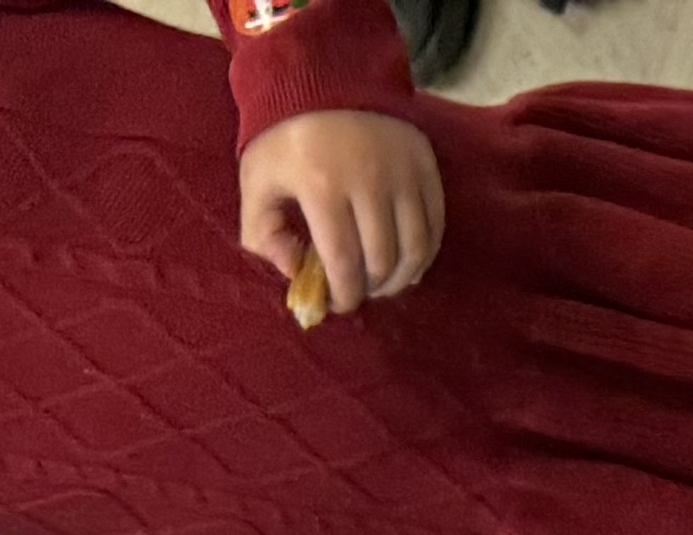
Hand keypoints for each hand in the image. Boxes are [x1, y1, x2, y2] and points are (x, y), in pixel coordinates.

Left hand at [240, 110, 444, 313]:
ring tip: (384, 282)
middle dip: (370, 287)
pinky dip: (424, 252)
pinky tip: (407, 261)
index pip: (343, 262)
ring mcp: (402, 171)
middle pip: (382, 260)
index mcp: (322, 185)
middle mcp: (369, 179)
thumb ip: (263, 235)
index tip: (336, 302)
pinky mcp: (425, 164)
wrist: (324, 76)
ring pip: (415, 248)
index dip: (343, 294)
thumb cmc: (285, 136)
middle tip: (358, 290)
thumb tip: (294, 275)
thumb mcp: (257, 182)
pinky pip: (435, 224)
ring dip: (401, 277)